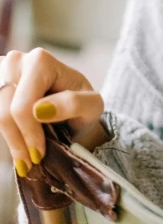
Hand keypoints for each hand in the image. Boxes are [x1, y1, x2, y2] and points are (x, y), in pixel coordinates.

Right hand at [0, 48, 105, 177]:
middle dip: (18, 141)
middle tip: (31, 161)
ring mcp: (1, 73)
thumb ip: (73, 103)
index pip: (23, 106)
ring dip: (10, 140)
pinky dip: (4, 133)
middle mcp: (16, 62)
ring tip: (25, 156)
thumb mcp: (92, 106)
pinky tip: (17, 142)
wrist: (71, 106)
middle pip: (5, 112)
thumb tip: (40, 109)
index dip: (29, 134)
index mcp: (40, 61)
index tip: (39, 154)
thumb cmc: (83, 105)